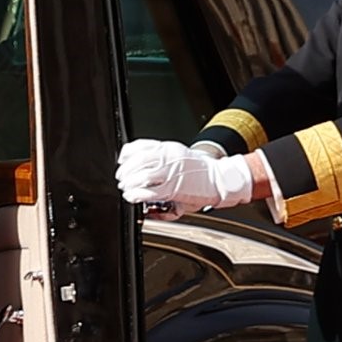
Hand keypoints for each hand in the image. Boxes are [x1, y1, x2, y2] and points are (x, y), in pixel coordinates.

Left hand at [117, 138, 251, 214]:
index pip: (141, 146)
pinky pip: (149, 192)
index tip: (122, 160)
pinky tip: (132, 196)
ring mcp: (171, 173)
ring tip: (126, 188)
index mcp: (169, 148)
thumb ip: (162, 158)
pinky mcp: (173, 189)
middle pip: (137, 161)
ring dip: (129, 183)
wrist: (219, 179)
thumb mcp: (180, 155)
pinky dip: (137, 194)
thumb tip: (144, 164)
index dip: (127, 154)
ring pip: (141, 175)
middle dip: (125, 171)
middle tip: (121, 177)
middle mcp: (168, 158)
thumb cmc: (201, 171)